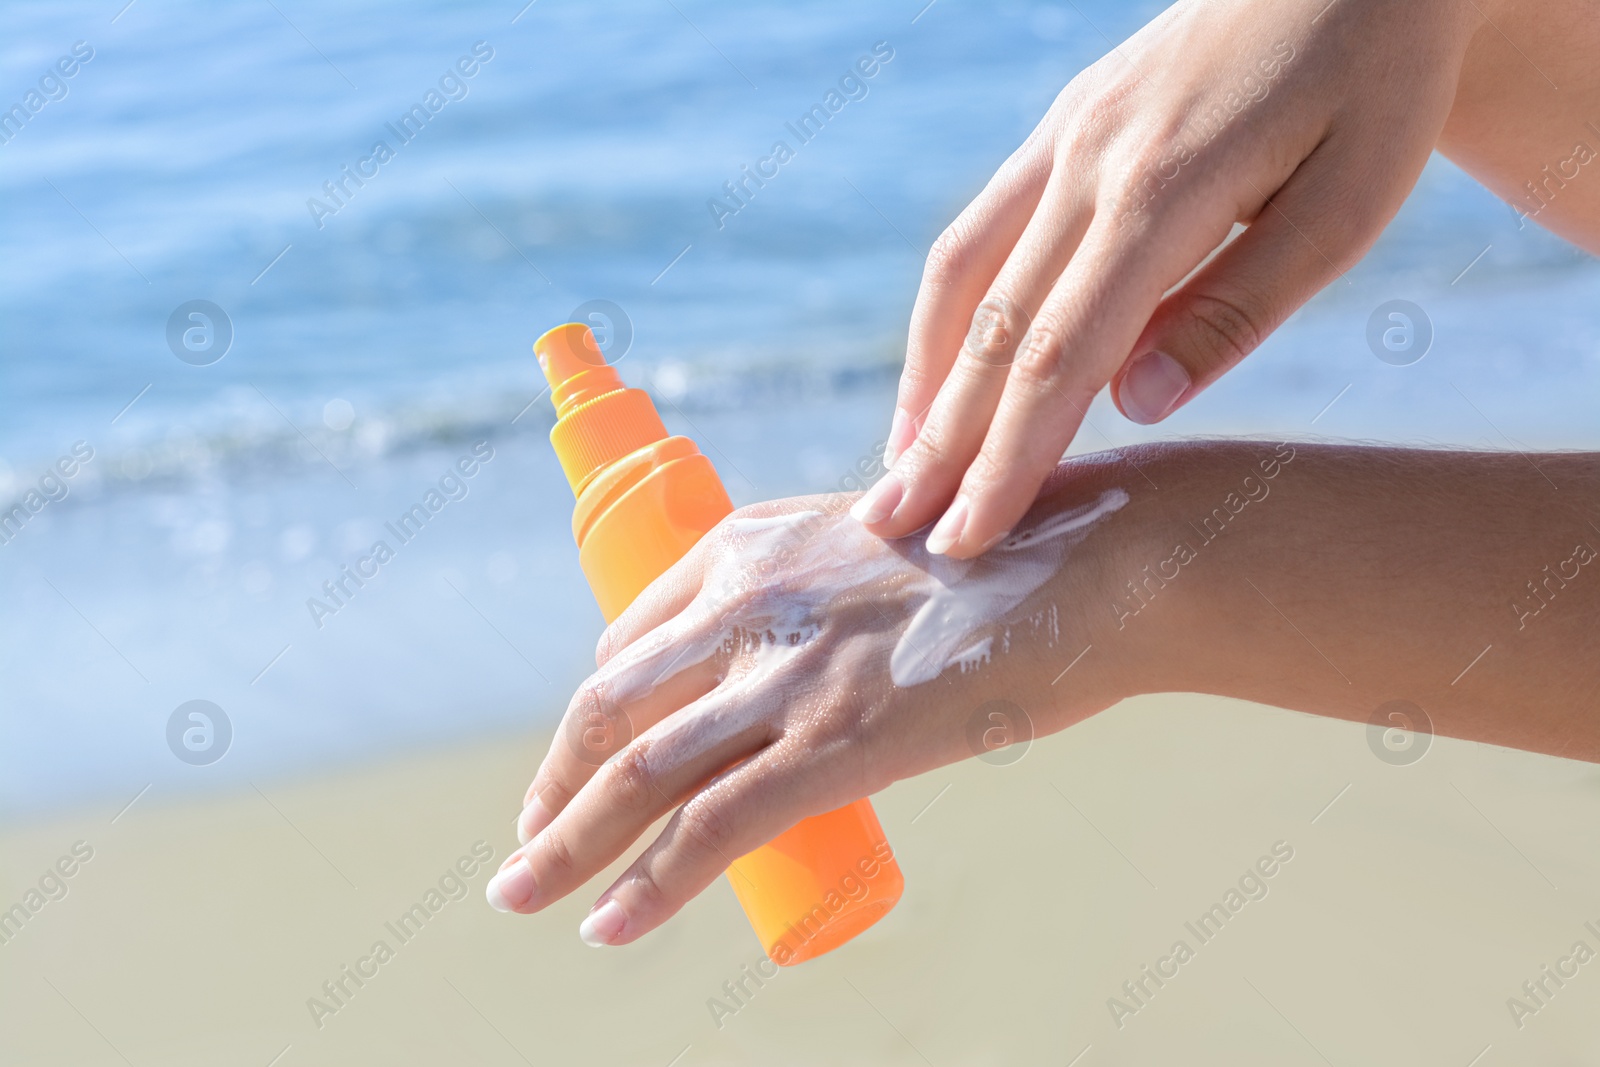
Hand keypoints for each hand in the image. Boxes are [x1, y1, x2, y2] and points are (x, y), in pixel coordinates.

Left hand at [485, 477, 1132, 943]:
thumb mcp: (888, 544)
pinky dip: (644, 887)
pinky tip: (604, 928)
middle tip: (529, 839)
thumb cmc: (1015, 554)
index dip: (599, 706)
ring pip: (634, 773)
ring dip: (562, 846)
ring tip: (519, 894)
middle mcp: (747, 601)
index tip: (590, 754)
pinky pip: (708, 829)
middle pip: (608, 705)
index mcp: (753, 544)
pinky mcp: (833, 744)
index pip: (634, 635)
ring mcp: (786, 676)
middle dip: (555, 781)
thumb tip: (831, 647)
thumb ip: (836, 587)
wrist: (1097, 560)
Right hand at [855, 0, 1476, 556]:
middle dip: (939, 440)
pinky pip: (978, 231)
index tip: (971, 537)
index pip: (1060, 355)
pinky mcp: (1061, 128)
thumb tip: (1131, 405)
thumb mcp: (1349, 203)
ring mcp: (1063, 138)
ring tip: (900, 465)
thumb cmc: (1375, 88)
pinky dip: (945, 314)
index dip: (1008, 456)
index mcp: (1163, 192)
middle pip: (992, 328)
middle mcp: (1088, 163)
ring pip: (962, 276)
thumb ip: (1238, 307)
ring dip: (924, 379)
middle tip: (891, 530)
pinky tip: (941, 370)